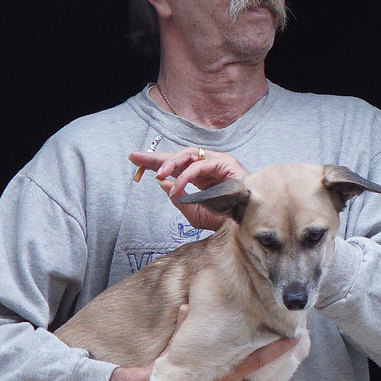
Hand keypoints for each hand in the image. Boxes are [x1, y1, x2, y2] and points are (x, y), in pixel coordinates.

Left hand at [129, 147, 250, 230]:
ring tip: (157, 175)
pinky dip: (186, 177)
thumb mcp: (194, 213)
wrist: (245, 225)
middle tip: (136, 158)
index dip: (156, 163)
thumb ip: (179, 199)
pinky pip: (200, 166)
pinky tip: (177, 188)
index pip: (176, 167)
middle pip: (179, 157)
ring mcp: (218, 162)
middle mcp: (208, 166)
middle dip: (156, 157)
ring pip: (188, 155)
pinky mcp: (226, 162)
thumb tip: (162, 182)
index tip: (135, 161)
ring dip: (170, 164)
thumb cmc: (224, 220)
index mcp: (201, 178)